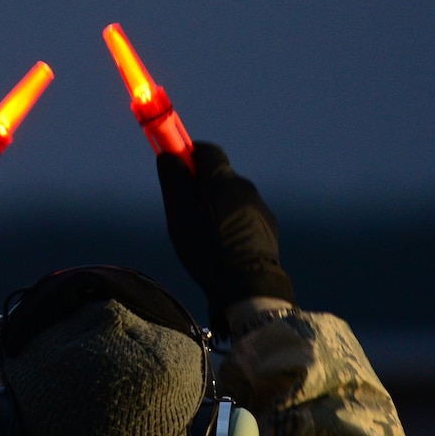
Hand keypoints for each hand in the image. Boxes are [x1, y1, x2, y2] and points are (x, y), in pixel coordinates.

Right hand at [156, 142, 293, 330]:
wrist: (248, 285)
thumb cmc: (207, 252)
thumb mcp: (179, 218)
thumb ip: (174, 183)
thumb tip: (168, 154)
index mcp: (222, 181)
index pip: (206, 150)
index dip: (188, 154)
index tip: (176, 169)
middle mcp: (244, 186)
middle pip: (218, 175)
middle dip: (200, 185)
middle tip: (185, 212)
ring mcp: (258, 205)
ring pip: (231, 195)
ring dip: (216, 205)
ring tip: (206, 235)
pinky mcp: (266, 224)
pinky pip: (243, 212)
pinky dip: (231, 219)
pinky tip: (224, 244)